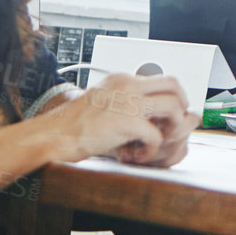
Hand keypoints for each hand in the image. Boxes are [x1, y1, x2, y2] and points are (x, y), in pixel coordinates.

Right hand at [48, 73, 195, 166]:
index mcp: (122, 79)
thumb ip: (125, 101)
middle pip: (174, 85)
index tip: (167, 115)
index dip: (170, 98)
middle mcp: (128, 85)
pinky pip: (157, 136)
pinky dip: (152, 150)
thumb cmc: (74, 124)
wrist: (55, 135)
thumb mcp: (103, 101)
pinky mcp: (127, 123)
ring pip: (173, 107)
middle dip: (181, 105)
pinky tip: (139, 155)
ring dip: (171, 127)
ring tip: (158, 141)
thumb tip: (147, 112)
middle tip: (173, 124)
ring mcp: (129, 102)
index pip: (160, 79)